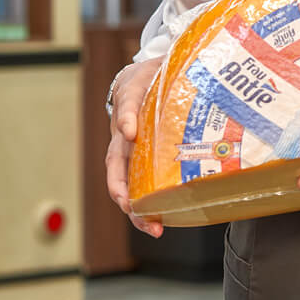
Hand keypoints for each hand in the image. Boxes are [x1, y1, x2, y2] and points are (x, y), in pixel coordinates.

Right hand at [105, 56, 165, 237]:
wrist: (154, 72)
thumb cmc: (138, 82)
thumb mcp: (132, 88)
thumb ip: (128, 107)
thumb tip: (127, 131)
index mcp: (121, 141)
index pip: (116, 170)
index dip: (120, 188)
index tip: (126, 203)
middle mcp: (132, 154)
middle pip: (129, 189)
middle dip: (137, 212)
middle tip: (153, 227)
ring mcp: (149, 156)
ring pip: (146, 189)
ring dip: (152, 211)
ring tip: (162, 228)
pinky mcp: (166, 155)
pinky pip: (165, 178)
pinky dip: (170, 195)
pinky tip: (183, 207)